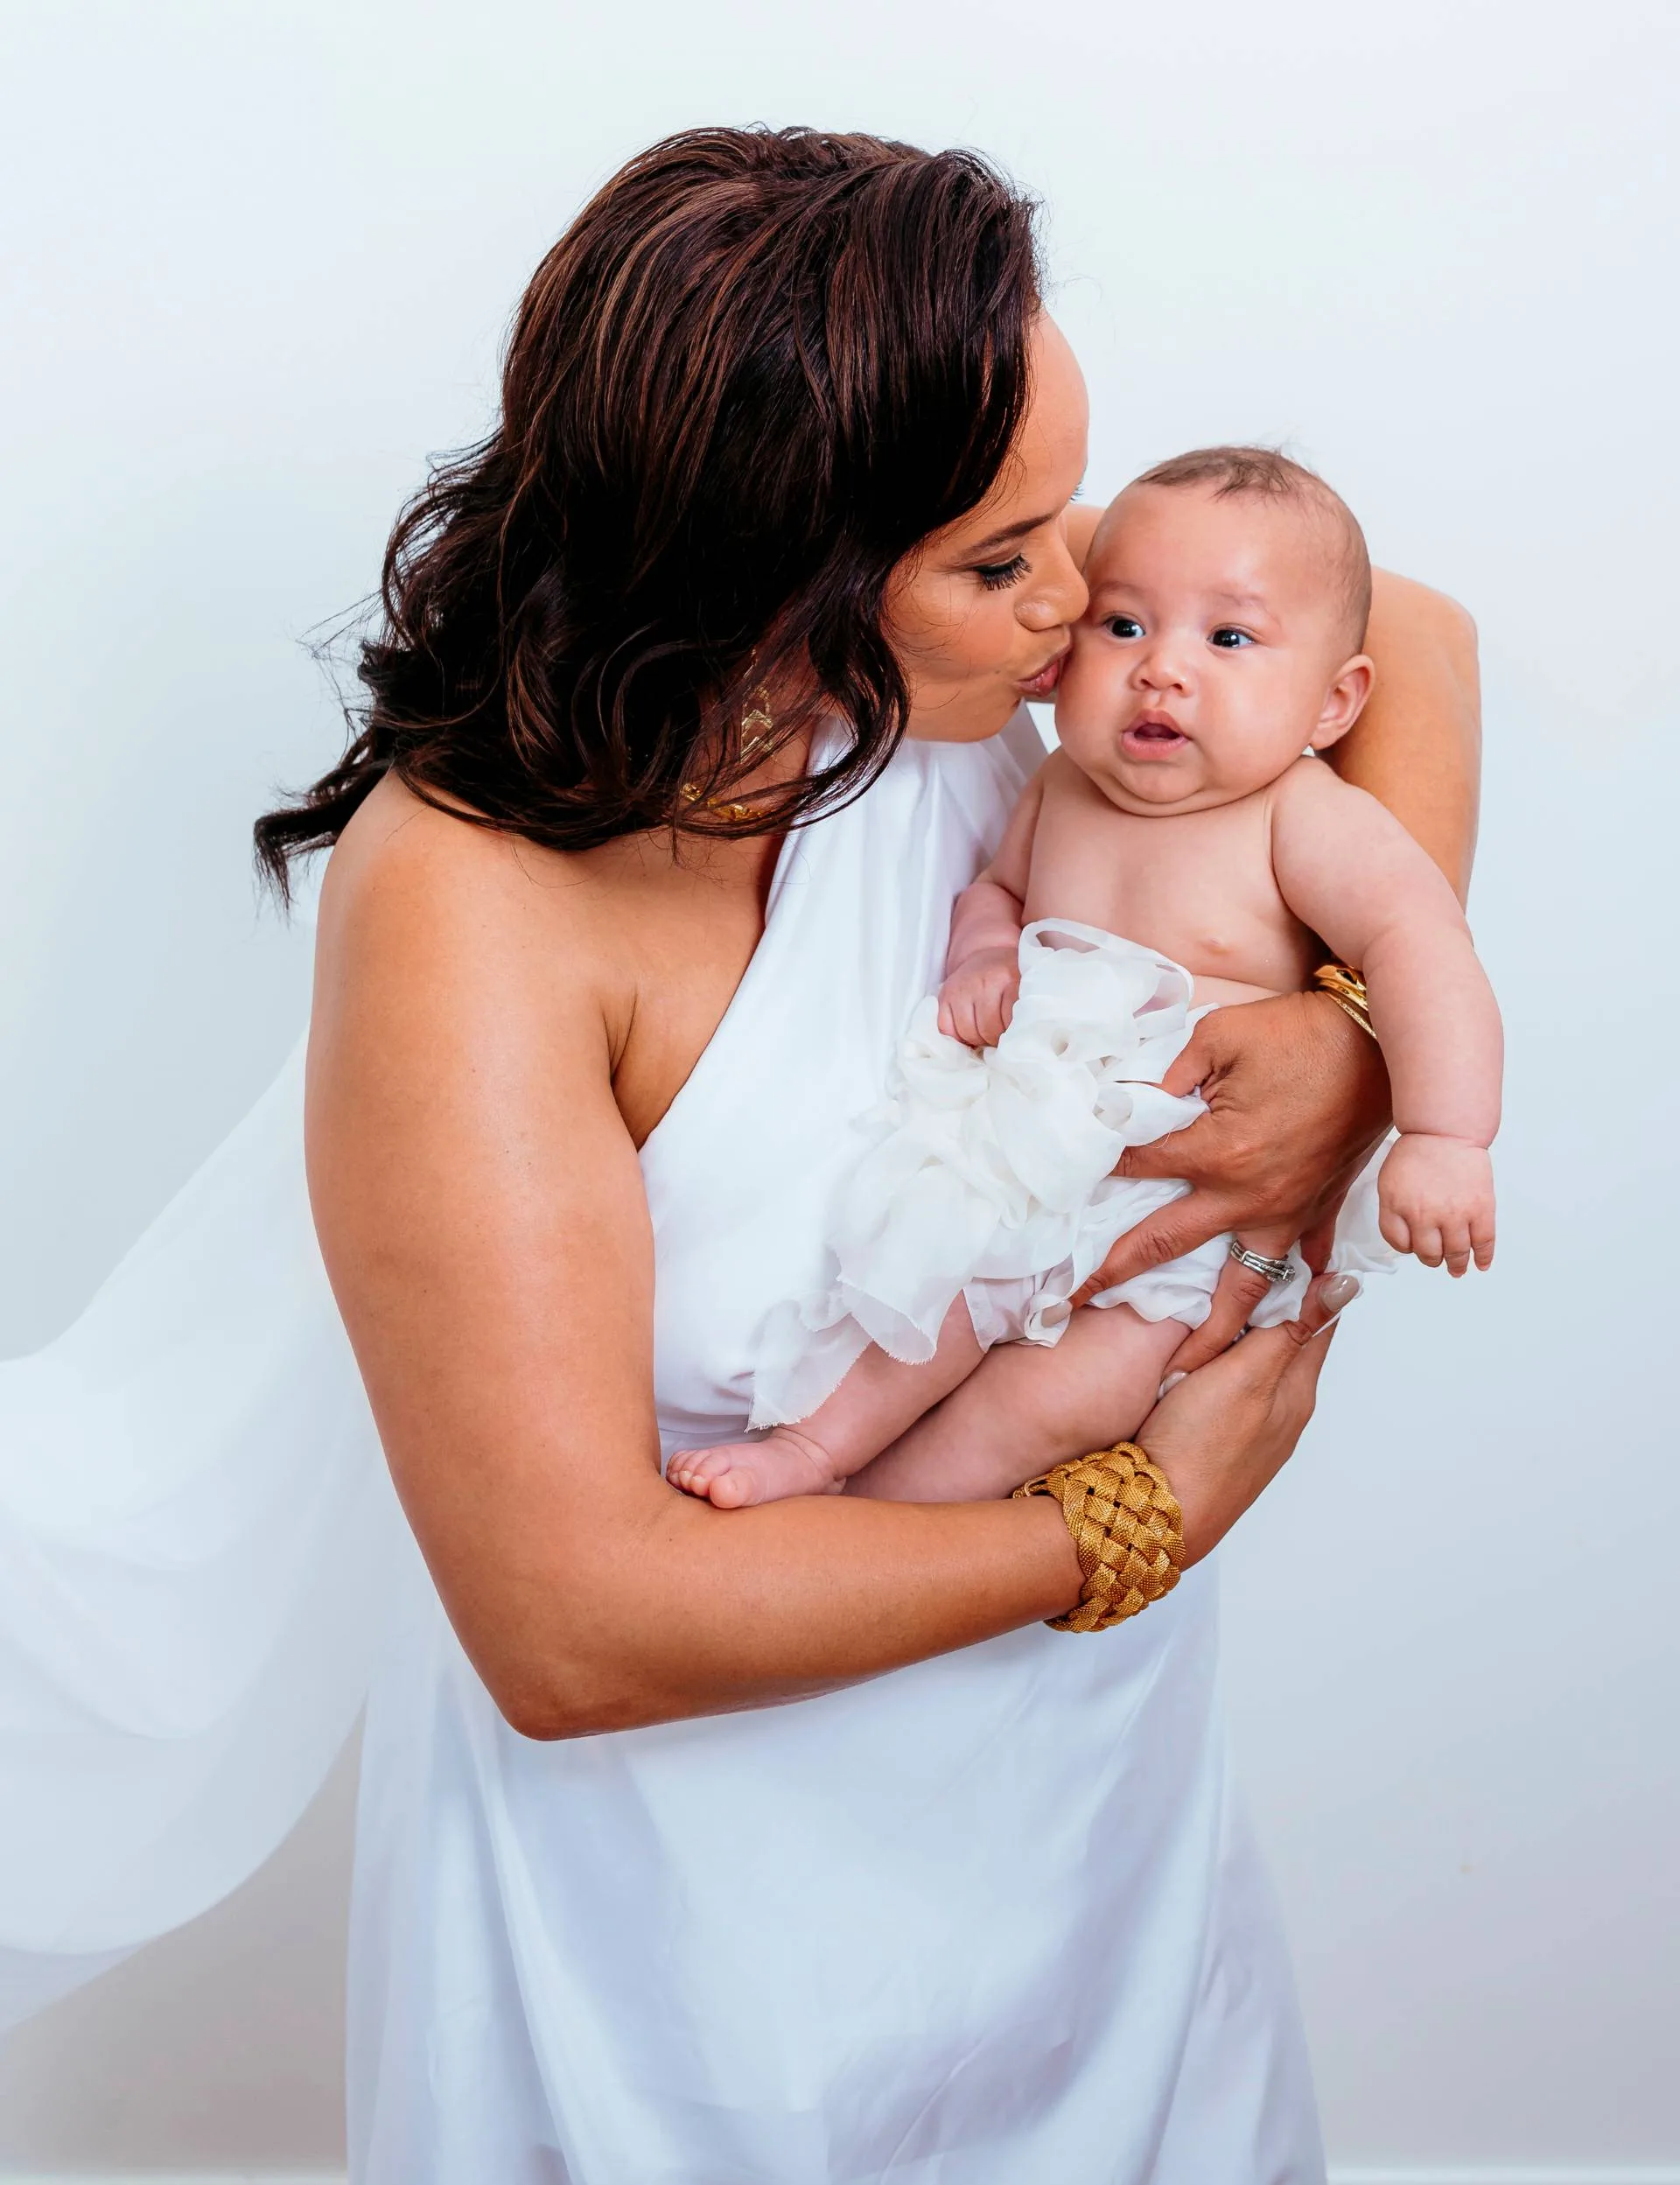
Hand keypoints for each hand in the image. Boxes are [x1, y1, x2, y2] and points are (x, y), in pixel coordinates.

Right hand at [937, 947, 1020, 1048]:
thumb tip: (1020, 1042)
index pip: (1011, 1023)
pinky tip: (969, 1030)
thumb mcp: (1026, 988)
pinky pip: (946, 1029)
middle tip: (1001, 1036)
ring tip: (986, 1034)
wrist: (988, 954)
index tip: (1017, 1036)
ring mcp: (962, 989)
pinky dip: (957, 1037)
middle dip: (996, 1040)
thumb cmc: (1011, 978)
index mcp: (1010, 979)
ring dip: (978, 1040)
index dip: (1014, 1036)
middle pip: (988, 1030)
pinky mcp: (945, 995)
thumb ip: (1028, 1010)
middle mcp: (984, 982)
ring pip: (968, 1032)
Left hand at [1070, 992, 1390, 1372]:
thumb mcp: (1221, 1037)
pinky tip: (1273, 1319)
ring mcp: (1286, 1212)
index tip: (1066, 1178)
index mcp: (1217, 1153)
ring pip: (1242, 1288)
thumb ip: (1171, 1072)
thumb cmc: (1301, 1034)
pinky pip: (1302, 1263)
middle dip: (1112, 1276)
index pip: (1136, 1166)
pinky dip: (1292, 1292)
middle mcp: (1247, 1197)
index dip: (1099, 1165)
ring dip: (1211, 1332)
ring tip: (1184, 1369)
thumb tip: (1131, 1099)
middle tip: (1073, 1304)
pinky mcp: (1318, 1210)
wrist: (1380, 1043)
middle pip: (1162, 1246)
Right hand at [1139, 1270, 1356, 1564]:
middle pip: (1285, 1342)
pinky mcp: (1218, 1442)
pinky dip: (1218, 1365)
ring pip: (1254, 1367)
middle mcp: (1281, 1412)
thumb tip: (1344, 1285)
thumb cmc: (1200, 1444)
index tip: (1288, 1244)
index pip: (1316, 1319)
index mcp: (1296, 1390)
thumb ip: (1290, 1328)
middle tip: (1242, 1265)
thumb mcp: (1249, 1375)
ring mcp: (1250, 1431)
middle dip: (1270, 1304)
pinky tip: (1195, 1359)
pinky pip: (1227, 1390)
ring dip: (1240, 1335)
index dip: (1306, 1279)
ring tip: (1213, 1305)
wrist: (1158, 1513)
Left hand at [1377, 1131, 1494, 1273]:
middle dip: (1432, 1259)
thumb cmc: (1418, 1151)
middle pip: (1428, 1253)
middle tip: (1437, 1260)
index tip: (1413, 1247)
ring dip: (1457, 1264)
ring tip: (1457, 1268)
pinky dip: (1484, 1257)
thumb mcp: (1389, 1181)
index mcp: (1398, 1206)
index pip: (1398, 1243)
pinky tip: (1481, 1263)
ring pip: (1456, 1253)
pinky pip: (1484, 1242)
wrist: (1446, 1131)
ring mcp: (1454, 1213)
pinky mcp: (1480, 1208)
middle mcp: (1425, 1214)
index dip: (1406, 1248)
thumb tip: (1406, 1236)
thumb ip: (1394, 1209)